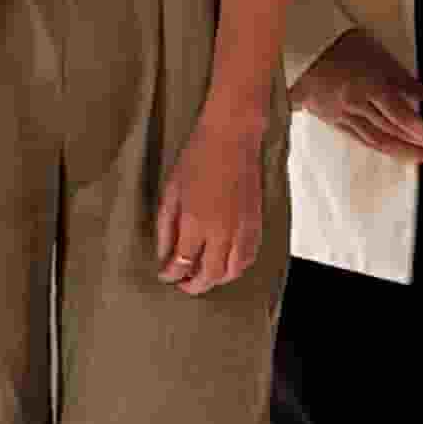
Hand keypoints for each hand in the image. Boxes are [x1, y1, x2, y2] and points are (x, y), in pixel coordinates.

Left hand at [153, 108, 267, 297]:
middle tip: (183, 285)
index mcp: (196, 222)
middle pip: (210, 274)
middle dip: (195, 285)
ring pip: (234, 270)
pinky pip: (250, 256)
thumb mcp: (171, 191)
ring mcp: (243, 228)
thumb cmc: (197, 159)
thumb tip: (164, 254)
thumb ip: (166, 227)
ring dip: (217, 279)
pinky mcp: (257, 222)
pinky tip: (226, 265)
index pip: (183, 262)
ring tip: (203, 277)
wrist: (232, 138)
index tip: (164, 276)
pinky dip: (237, 267)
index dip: (172, 274)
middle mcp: (222, 231)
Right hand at [289, 27, 422, 166]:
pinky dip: (379, 147)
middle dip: (418, 147)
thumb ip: (404, 79)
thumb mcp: (377, 54)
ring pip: (376, 140)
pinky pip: (359, 138)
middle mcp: (358, 106)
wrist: (299, 49)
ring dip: (401, 152)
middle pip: (392, 133)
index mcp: (371, 87)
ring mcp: (343, 115)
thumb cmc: (340, 45)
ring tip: (421, 159)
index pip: (404, 118)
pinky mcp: (331, 119)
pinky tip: (392, 151)